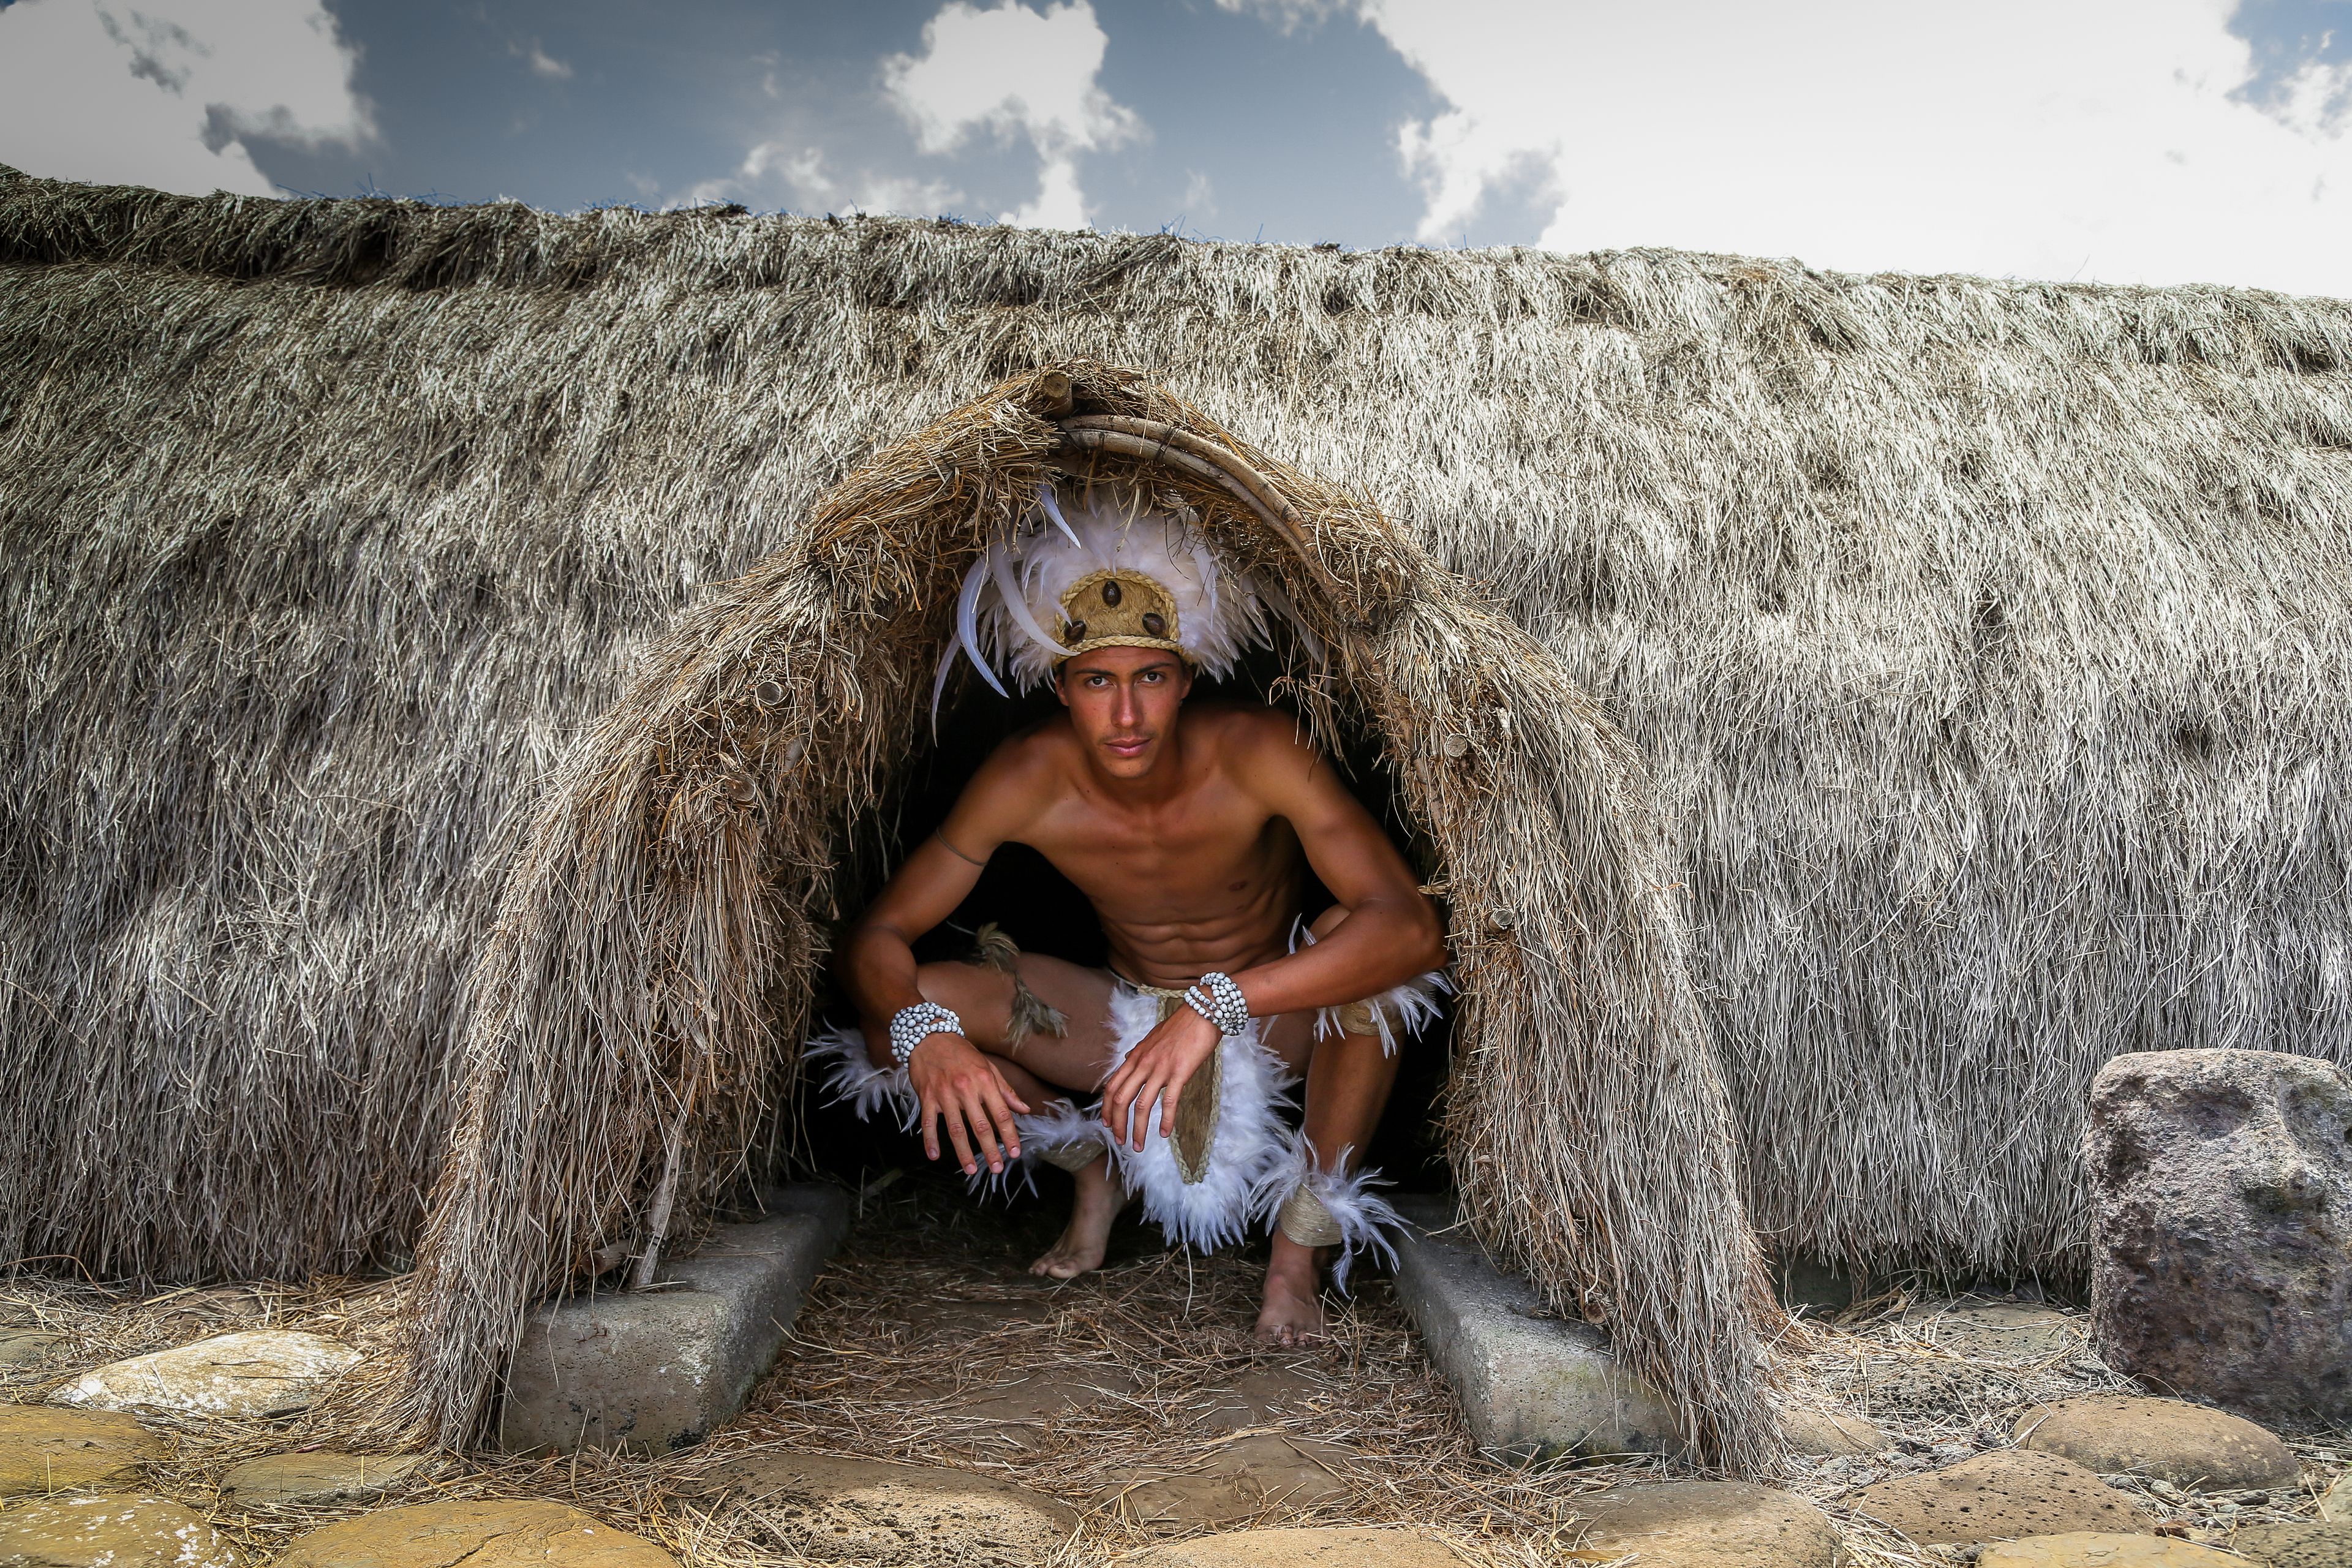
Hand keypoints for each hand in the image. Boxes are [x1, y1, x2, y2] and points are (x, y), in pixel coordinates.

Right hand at [906, 1032, 1029, 1176]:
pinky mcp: (927, 1097)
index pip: (1001, 1114)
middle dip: (990, 1150)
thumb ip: (1006, 1091)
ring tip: (970, 1170)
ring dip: (963, 1152)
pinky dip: (930, 1141)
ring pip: (956, 1129)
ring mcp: (945, 1094)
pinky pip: (928, 1123)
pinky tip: (934, 1155)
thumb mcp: (988, 1067)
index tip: (1014, 1153)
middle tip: (996, 1168)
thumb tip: (1024, 1109)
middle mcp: (966, 1089)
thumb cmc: (962, 1053)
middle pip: (981, 1126)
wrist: (930, 1036)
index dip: (1009, 1135)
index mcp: (985, 1081)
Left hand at [1099, 1004, 1220, 1151]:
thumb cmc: (1180, 1026)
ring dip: (1138, 1129)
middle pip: (1121, 1099)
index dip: (1106, 1108)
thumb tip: (1128, 1061)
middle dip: (1118, 1124)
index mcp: (1135, 1057)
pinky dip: (1165, 1120)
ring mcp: (1160, 1068)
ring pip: (1141, 1105)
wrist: (1202, 1012)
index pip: (1112, 1086)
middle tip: (1120, 1141)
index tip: (1107, 1124)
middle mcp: (1143, 1063)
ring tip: (1138, 1145)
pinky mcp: (1179, 1072)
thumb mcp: (1152, 1039)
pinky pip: (1169, 1101)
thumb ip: (1139, 1053)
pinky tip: (1164, 1133)